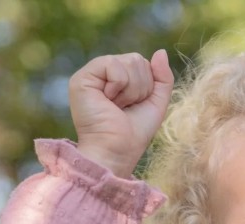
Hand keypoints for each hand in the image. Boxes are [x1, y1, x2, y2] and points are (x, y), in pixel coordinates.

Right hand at [69, 50, 173, 176]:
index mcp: (119, 80)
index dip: (148, 87)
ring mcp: (92, 74)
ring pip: (129, 61)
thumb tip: (160, 51)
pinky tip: (108, 100)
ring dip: (131, 90)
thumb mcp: (156, 104)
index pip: (143, 64)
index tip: (134, 107)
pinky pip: (113, 64)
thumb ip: (162, 78)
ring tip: (117, 106)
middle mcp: (104, 75)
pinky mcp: (82, 77)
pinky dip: (119, 85)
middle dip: (141, 88)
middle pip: (137, 60)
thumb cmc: (134, 134)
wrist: (116, 151)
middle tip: (125, 108)